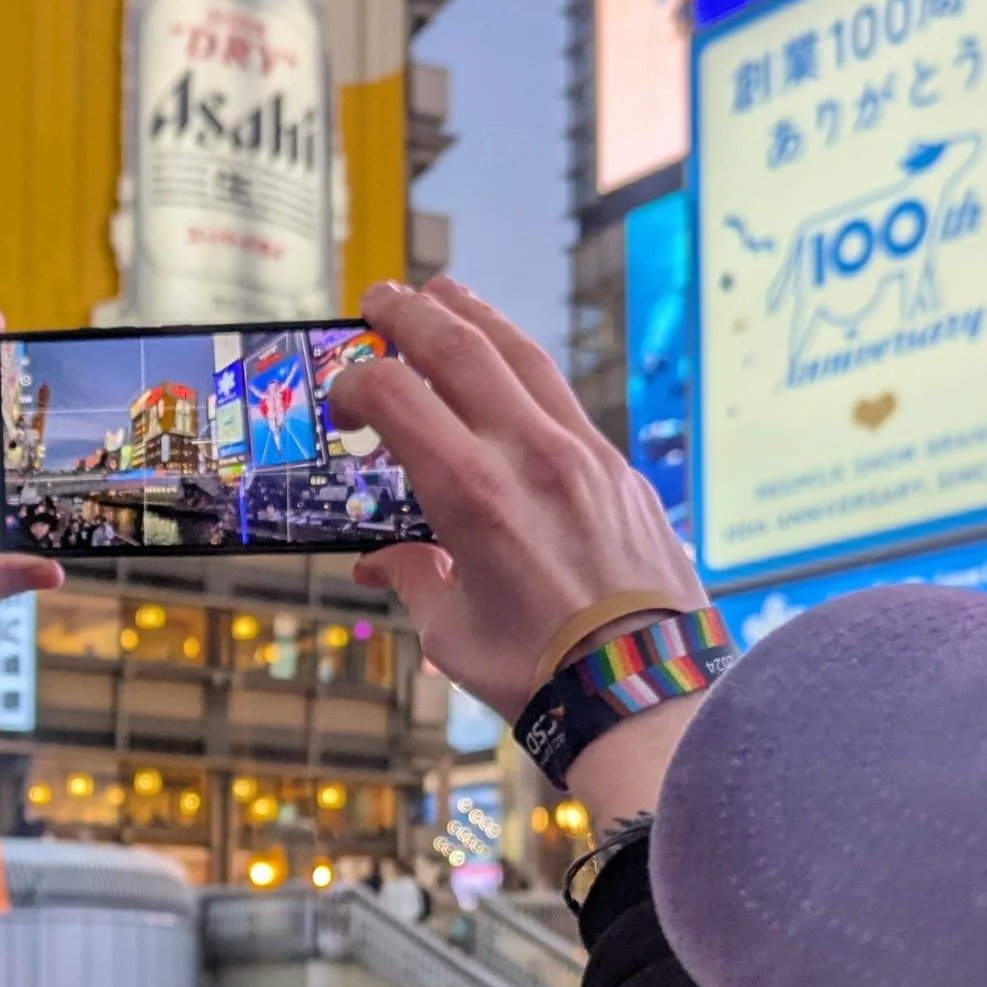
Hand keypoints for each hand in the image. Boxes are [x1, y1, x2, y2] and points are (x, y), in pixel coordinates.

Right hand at [326, 277, 706, 819]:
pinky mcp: (617, 467)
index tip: (342, 403)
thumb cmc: (541, 672)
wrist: (645, 689)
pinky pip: (561, 395)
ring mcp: (581, 454)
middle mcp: (527, 456)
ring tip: (443, 297)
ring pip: (521, 354)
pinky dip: (522, 367)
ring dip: (474, 317)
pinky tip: (506, 368)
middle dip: (410, 315)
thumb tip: (380, 561)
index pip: (395, 394)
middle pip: (459, 347)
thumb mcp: (451, 632)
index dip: (355, 384)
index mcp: (472, 495)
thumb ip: (412, 578)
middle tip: (379, 301)